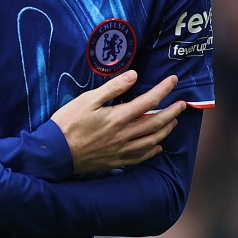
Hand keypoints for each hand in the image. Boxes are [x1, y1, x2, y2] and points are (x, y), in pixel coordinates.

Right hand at [50, 70, 184, 173]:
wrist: (55, 153)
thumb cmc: (68, 123)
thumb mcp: (87, 100)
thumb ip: (112, 88)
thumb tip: (133, 75)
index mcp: (118, 117)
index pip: (149, 101)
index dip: (164, 89)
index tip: (174, 80)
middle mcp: (124, 135)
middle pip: (156, 122)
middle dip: (172, 111)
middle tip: (183, 103)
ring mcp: (121, 150)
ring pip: (152, 141)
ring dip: (166, 130)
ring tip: (173, 121)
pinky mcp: (116, 161)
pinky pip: (141, 157)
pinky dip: (153, 151)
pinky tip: (157, 147)